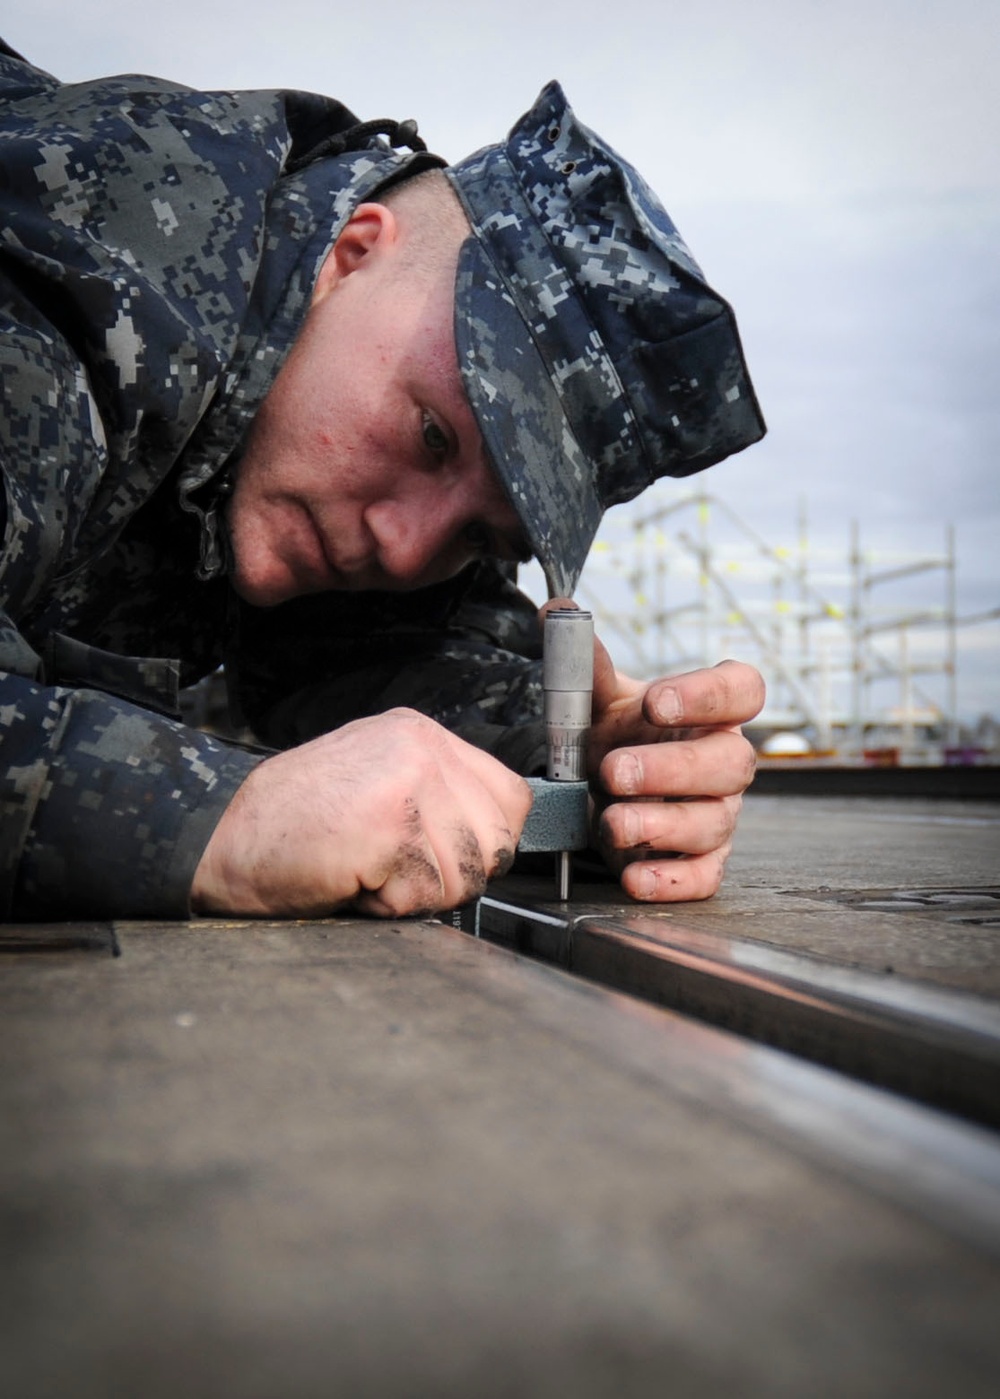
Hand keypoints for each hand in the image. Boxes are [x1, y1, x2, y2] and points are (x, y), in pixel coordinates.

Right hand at [192, 708, 531, 917]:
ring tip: (368, 871)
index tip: (445, 858)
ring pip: (468, 875)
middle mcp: (420, 747)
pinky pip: (427, 897)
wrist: (223, 840)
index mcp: (420, 733)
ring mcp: (407, 782)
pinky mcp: (391, 827)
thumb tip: (500, 837)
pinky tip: (353, 881)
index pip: (512, 798)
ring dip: (419, 894)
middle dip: (454, 876)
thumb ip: (437, 797)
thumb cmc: (294, 825)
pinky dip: (390, 908)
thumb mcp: (376, 782)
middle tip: (395, 869)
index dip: (486, 844)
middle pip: (498, 842)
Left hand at [584, 622, 764, 901]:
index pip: (742, 691)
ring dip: (661, 825)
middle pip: (730, 763)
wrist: (606, 789)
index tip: (655, 703)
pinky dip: (671, 880)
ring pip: (713, 822)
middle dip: (672, 769)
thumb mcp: (600, 701)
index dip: (706, 697)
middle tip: (615, 771)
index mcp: (712, 711)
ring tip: (612, 823)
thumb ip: (587, 664)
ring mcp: (719, 814)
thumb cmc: (618, 737)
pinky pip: (704, 876)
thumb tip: (557, 614)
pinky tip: (634, 877)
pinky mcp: (703, 861)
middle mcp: (726, 761)